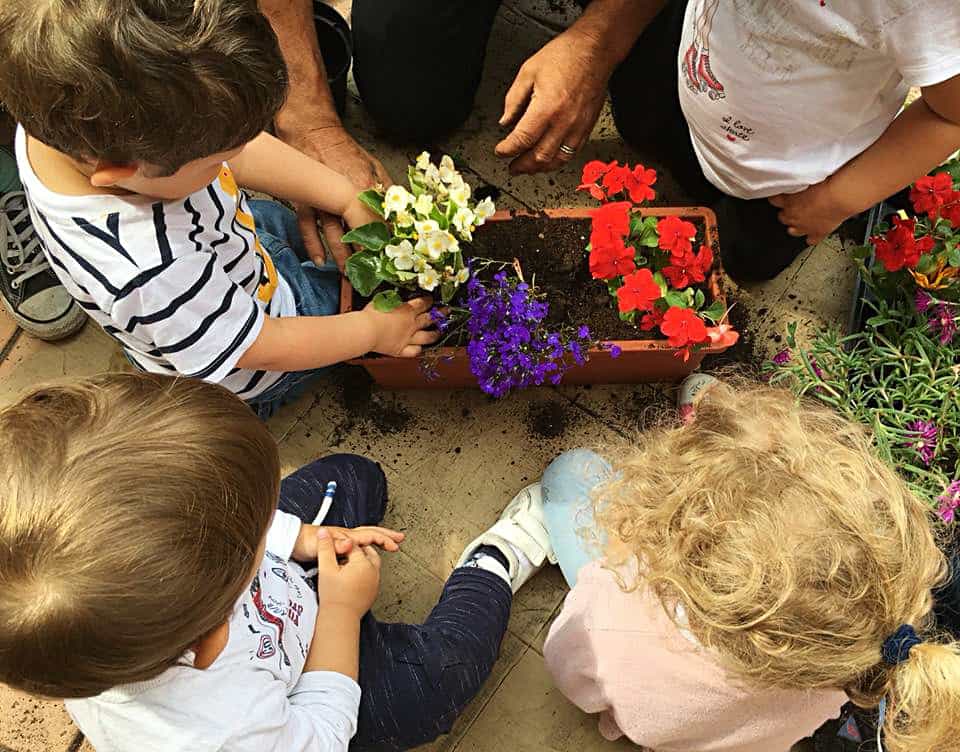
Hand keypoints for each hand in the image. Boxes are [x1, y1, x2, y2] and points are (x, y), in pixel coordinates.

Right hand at [278, 122, 393, 269]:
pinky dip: (314, 246)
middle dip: (367, 257)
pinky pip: (309, 229)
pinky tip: (321, 261)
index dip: (387, 242)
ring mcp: (323, 201)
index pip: (380, 222)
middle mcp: (344, 197)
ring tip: (350, 275)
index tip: (394, 258)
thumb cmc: (343, 149)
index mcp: (364, 189)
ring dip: (343, 258)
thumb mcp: (373, 165)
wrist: (313, 132)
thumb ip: (386, 189)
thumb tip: (400, 209)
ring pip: (335, 236)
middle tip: (374, 276)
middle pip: (359, 233)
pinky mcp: (306, 202)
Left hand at [293, 524, 404, 561]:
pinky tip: (368, 550)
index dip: (383, 540)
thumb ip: (335, 545)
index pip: (369, 535)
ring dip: (378, 539)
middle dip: (386, 535)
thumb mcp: (319, 546)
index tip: (394, 546)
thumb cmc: (304, 543)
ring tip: (389, 542)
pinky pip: (358, 544)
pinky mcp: (338, 546)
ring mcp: (342, 540)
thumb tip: (350, 544)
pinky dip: (367, 545)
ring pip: (365, 537)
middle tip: (399, 539)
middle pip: (371, 532)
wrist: (292, 542)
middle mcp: (345, 536)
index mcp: (345, 535)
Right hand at [314, 529, 380, 619]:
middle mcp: (373, 571)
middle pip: (367, 551)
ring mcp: (375, 581)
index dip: (342, 545)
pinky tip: (351, 577)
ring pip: (371, 563)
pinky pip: (371, 575)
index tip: (335, 549)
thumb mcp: (326, 568)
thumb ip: (325, 548)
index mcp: (363, 563)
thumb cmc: (333, 597)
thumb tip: (323, 532)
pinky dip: (363, 572)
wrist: (340, 618)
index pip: (354, 545)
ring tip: (347, 564)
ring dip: (361, 560)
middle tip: (342, 553)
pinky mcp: (374, 591)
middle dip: (355, 550)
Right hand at [363, 296, 439, 357]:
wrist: (366, 330)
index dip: (429, 301)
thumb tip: (396, 297)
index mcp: (407, 309)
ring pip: (427, 337)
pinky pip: (414, 351)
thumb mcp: (382, 300)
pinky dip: (418, 350)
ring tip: (439, 332)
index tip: (431, 300)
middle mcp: (411, 324)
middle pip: (430, 318)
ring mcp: (408, 338)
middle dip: (440, 314)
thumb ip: (392, 299)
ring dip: (435, 334)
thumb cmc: (371, 314)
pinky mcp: (401, 350)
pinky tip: (420, 349)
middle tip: (446, 312)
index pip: (423, 303)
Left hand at [496, 30, 613, 174]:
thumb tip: (505, 121)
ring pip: (557, 160)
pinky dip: (557, 161)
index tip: (500, 151)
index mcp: (546, 107)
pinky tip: (549, 160)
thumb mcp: (528, 72)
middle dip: (522, 165)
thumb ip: (513, 100)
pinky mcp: (587, 127)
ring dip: (540, 168)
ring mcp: (578, 126)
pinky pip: (572, 153)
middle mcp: (564, 121)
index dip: (507, 150)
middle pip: (539, 156)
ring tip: (528, 168)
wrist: (595, 50)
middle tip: (512, 167)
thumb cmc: (565, 55)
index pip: (522, 139)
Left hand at [768, 178, 851, 245]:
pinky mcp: (817, 233)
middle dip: (787, 212)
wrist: (840, 196)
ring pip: (793, 231)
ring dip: (795, 225)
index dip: (778, 198)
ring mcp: (804, 227)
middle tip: (794, 206)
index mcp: (787, 201)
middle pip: (782, 217)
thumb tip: (795, 181)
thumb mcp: (806, 178)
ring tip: (801, 219)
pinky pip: (811, 240)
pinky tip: (813, 233)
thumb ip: (797, 182)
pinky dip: (811, 237)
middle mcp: (793, 216)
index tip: (781, 195)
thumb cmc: (826, 183)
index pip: (774, 201)